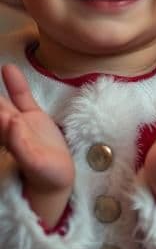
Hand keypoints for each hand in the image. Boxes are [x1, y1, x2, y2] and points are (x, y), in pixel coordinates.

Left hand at [0, 63, 73, 227]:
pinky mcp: (33, 117)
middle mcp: (7, 128)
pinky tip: (8, 69)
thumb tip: (12, 120)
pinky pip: (22, 97)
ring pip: (3, 101)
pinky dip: (16, 84)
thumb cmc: (44, 176)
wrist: (57, 179)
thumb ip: (22, 145)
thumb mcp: (35, 164)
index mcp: (4, 138)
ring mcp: (19, 121)